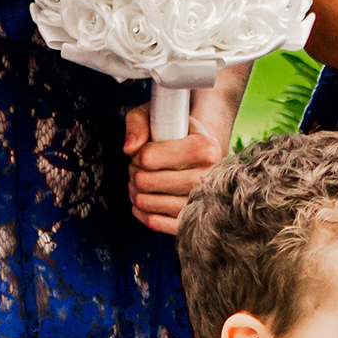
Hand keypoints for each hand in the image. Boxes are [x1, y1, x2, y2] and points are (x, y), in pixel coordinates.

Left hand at [123, 102, 226, 234]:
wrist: (201, 152)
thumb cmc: (175, 132)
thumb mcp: (157, 115)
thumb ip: (138, 123)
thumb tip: (130, 149)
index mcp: (206, 148)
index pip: (148, 157)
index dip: (137, 154)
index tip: (144, 150)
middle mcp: (207, 177)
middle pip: (144, 181)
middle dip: (134, 172)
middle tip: (140, 166)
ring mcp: (201, 202)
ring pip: (145, 203)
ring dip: (135, 191)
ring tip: (142, 180)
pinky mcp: (192, 222)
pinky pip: (154, 223)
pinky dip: (141, 211)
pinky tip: (144, 199)